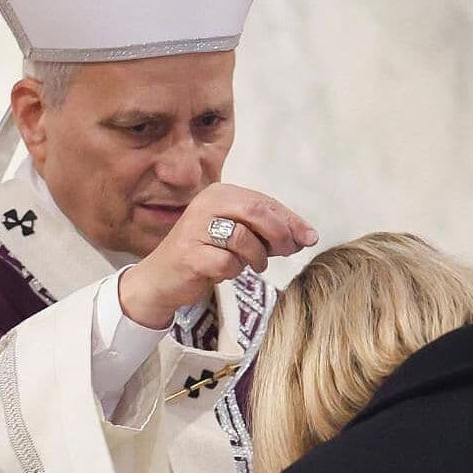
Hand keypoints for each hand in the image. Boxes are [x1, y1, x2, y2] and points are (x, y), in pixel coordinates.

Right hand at [119, 185, 317, 326]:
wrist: (162, 279)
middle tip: (287, 251)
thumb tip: (307, 236)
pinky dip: (234, 271)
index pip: (264, 202)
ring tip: (252, 264)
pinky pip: (228, 263)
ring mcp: (195, 229)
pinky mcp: (190, 255)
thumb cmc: (206, 254)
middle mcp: (206, 205)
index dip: (291, 220)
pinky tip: (225, 271)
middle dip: (280, 234)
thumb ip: (269, 232)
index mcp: (220, 193)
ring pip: (244, 238)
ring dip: (256, 257)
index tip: (309, 238)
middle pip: (256, 212)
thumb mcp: (239, 236)